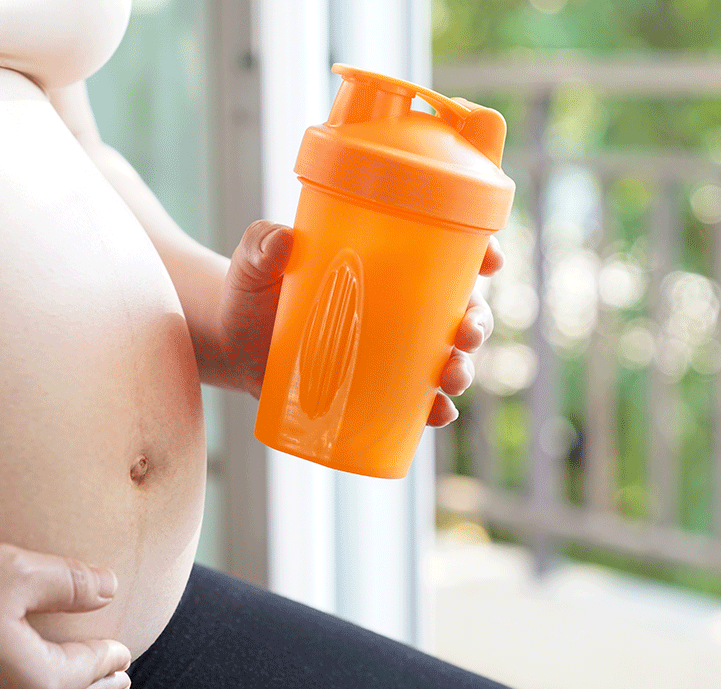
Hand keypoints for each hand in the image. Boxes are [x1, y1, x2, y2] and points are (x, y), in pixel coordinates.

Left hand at [218, 220, 503, 425]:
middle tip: (466, 334)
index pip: (446, 252)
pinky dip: (433, 410)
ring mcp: (387, 351)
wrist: (229, 341)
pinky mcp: (371, 389)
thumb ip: (261, 246)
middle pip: (459, 311)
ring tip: (450, 378)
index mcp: (385, 264)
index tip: (492, 259)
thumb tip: (283, 242)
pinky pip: (416, 403)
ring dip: (462, 370)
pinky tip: (437, 414)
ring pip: (445, 359)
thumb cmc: (249, 290)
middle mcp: (397, 307)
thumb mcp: (253, 262)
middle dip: (478, 323)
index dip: (481, 253)